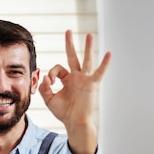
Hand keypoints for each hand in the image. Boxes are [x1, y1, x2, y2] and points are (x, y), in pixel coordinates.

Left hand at [38, 30, 111, 153]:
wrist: (75, 122)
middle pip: (73, 56)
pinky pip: (99, 72)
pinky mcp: (92, 84)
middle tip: (68, 31)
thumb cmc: (64, 112)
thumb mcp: (49, 100)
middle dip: (69, 44)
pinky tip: (109, 53)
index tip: (50, 83)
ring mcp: (85, 79)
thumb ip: (44, 88)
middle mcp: (76, 77)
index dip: (52, 73)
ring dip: (87, 47)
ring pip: (86, 60)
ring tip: (89, 35)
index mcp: (66, 80)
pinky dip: (104, 63)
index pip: (58, 69)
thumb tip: (45, 76)